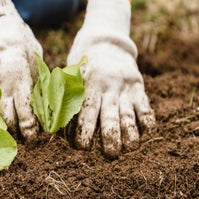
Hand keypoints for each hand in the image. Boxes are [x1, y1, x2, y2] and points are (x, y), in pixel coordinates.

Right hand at [0, 0, 42, 139]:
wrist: (2, 33)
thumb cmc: (27, 50)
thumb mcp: (37, 68)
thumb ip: (39, 90)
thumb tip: (47, 114)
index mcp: (20, 81)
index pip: (25, 114)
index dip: (30, 130)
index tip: (36, 136)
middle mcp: (3, 85)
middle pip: (7, 120)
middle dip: (16, 133)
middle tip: (26, 138)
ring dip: (6, 126)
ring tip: (16, 131)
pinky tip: (5, 118)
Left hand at [67, 0, 154, 157]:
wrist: (106, 42)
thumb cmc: (81, 66)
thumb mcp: (70, 75)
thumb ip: (63, 96)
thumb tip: (51, 125)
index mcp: (88, 83)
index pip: (86, 111)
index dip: (84, 130)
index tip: (82, 147)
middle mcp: (108, 85)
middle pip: (110, 116)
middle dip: (110, 138)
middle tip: (110, 156)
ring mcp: (125, 86)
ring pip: (129, 113)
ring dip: (130, 134)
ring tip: (128, 149)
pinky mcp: (138, 85)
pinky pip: (145, 105)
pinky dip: (146, 119)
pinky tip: (145, 132)